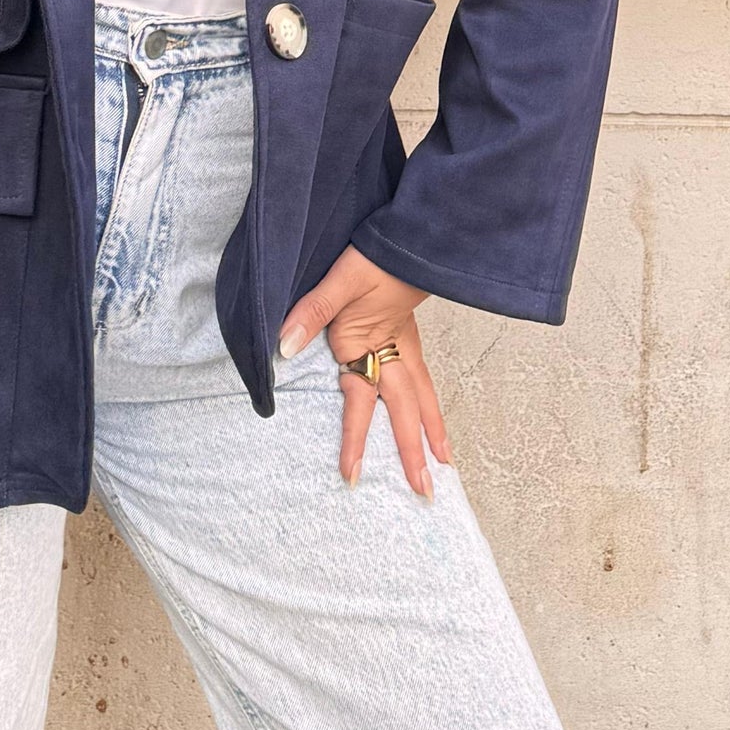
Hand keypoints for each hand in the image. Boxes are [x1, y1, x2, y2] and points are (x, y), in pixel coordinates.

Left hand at [280, 245, 450, 496]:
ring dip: (432, 432)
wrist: (406, 237)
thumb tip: (285, 345)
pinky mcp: (409, 336)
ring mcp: (407, 346)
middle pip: (406, 412)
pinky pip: (424, 380)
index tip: (350, 475)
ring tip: (445, 463)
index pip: (361, 403)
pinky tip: (433, 416)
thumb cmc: (373, 257)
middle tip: (423, 492)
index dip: (355, 439)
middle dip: (412, 453)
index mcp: (372, 345)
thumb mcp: (339, 280)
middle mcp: (394, 353)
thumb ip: (311, 312)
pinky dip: (431, 405)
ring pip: (424, 398)